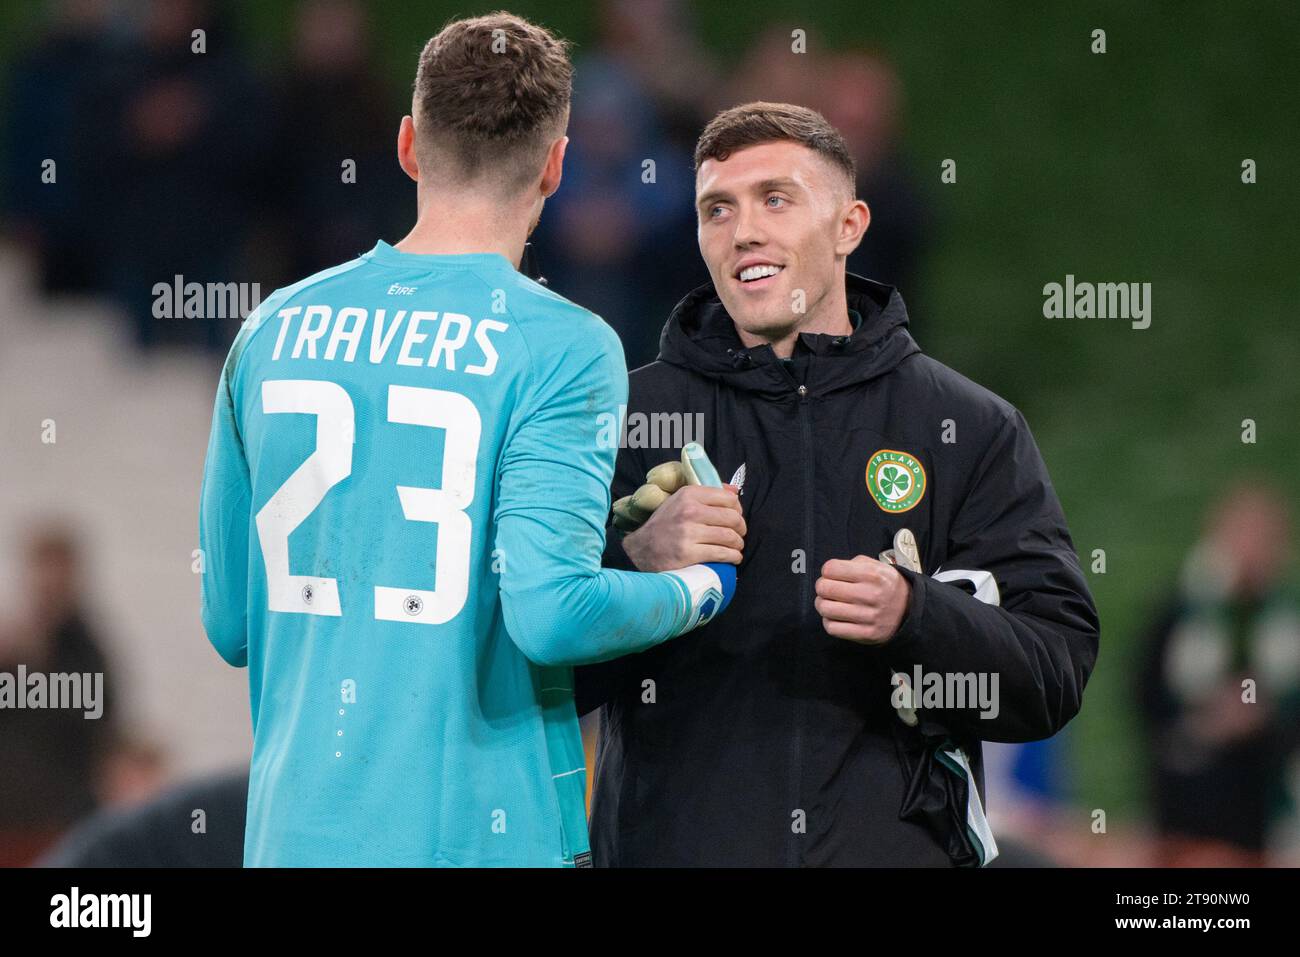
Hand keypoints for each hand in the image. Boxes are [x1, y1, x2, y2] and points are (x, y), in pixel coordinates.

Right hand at [623, 484, 745, 571]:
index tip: (736, 518)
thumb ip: (707, 494)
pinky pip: (722, 554)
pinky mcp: (688, 554)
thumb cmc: (664, 525)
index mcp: (689, 494)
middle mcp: (689, 511)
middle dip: (741, 529)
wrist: (640, 550)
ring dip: (738, 544)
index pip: (729, 499)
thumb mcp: (680, 501)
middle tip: (739, 535)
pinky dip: (733, 557)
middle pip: (732, 518)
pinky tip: (732, 558)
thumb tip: (734, 490)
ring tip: (735, 548)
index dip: (738, 510)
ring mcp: (688, 533)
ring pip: (730, 537)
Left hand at [815, 555, 910, 644]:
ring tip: (830, 602)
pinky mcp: (865, 633)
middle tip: (827, 589)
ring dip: (822, 605)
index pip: (830, 569)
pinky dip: (829, 621)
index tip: (830, 574)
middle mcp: (870, 595)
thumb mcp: (877, 566)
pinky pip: (832, 628)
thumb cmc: (887, 586)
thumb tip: (830, 570)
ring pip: (825, 609)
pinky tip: (836, 617)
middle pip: (824, 588)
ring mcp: (868, 616)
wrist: (909, 610)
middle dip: (822, 587)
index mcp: (872, 574)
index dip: (827, 571)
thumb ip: (853, 563)